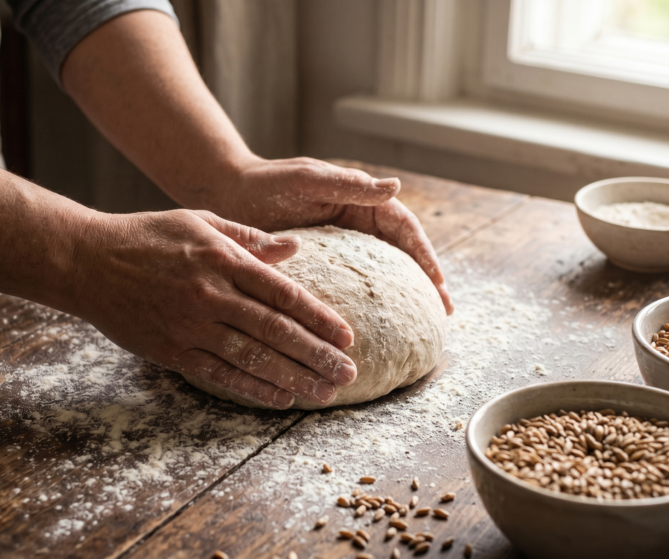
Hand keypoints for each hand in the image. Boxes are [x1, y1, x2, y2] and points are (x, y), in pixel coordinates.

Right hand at [70, 209, 357, 408]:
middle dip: (316, 355)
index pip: (283, 293)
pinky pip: (220, 374)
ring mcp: (190, 326)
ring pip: (252, 358)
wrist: (86, 261)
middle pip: (275, 331)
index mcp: (222, 259)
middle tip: (348, 373)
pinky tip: (281, 397)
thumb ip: (248, 238)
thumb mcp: (199, 221)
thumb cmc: (147, 235)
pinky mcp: (171, 350)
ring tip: (324, 393)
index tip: (347, 336)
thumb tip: (294, 249)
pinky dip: (253, 387)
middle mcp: (210, 294)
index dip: (319, 318)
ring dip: (293, 377)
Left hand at [213, 157, 452, 313]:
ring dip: (402, 294)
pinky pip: (350, 284)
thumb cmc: (265, 181)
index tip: (439, 284)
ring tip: (421, 323)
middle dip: (424, 280)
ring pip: (380, 271)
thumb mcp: (308, 179)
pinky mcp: (319, 264)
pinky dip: (367, 303)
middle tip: (442, 312)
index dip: (424, 255)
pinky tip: (374, 327)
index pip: (403, 227)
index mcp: (359, 200)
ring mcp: (339, 245)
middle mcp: (355, 223)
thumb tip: (395, 187)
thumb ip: (350, 185)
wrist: (226, 194)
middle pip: (400, 253)